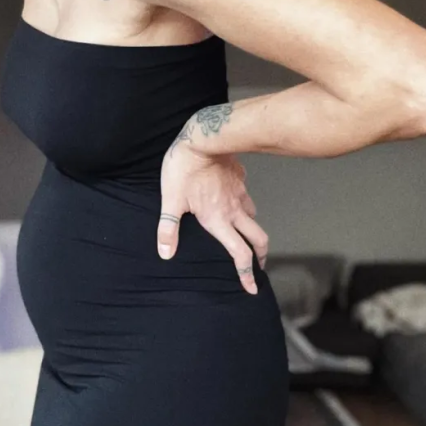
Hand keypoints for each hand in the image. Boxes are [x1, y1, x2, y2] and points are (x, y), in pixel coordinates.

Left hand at [158, 143, 267, 294]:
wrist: (202, 138)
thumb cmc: (183, 169)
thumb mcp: (170, 201)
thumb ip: (168, 229)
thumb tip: (165, 254)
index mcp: (218, 220)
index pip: (239, 254)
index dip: (247, 274)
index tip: (251, 287)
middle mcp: (233, 209)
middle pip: (258, 239)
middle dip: (261, 255)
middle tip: (258, 265)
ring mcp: (239, 193)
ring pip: (253, 216)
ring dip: (251, 228)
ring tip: (244, 232)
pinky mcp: (240, 178)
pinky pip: (245, 194)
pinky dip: (243, 202)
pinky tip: (233, 198)